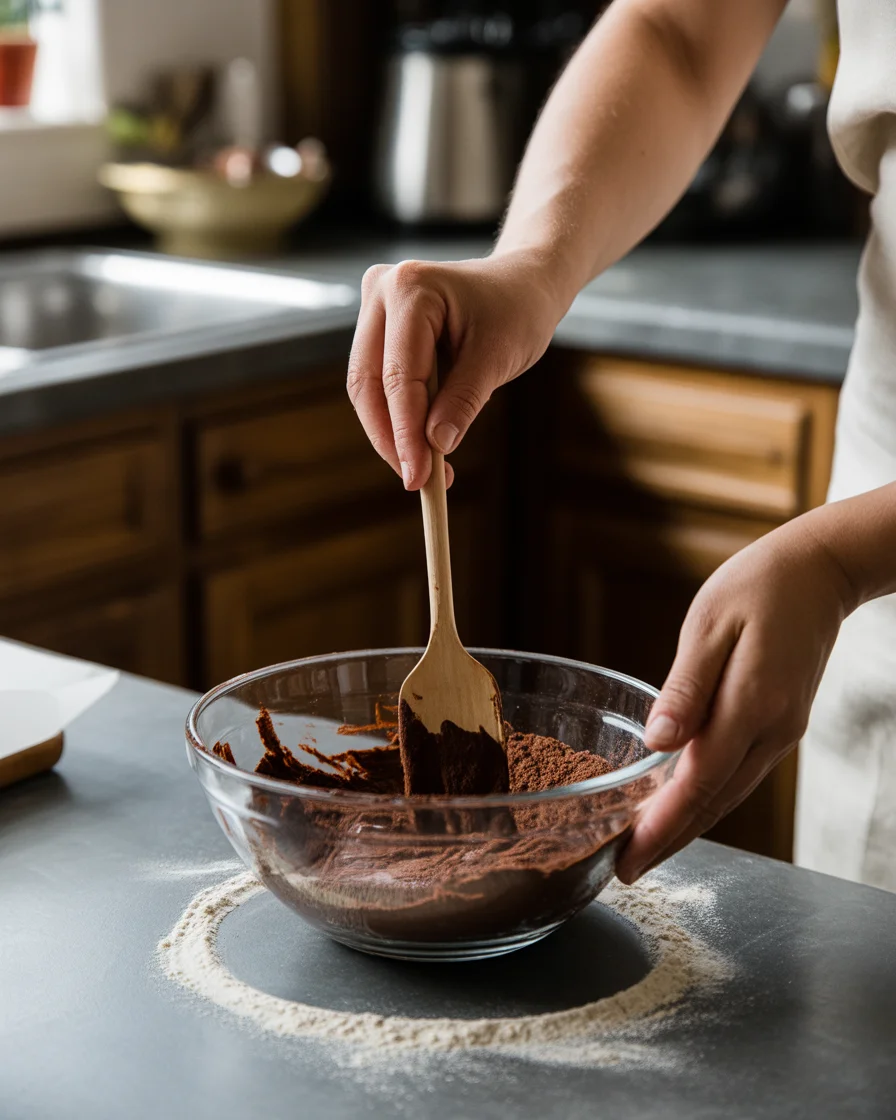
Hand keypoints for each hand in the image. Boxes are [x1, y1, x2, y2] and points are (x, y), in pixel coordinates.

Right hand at [346, 252, 563, 489]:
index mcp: (410, 287)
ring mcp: (374, 307)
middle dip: (390, 437)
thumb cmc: (517, 311)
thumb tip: (435, 446)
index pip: (399, 375)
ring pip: (367, 387)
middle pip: (368, 382)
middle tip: (416, 480)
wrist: (522, 284)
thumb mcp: (499, 357)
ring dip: (390, 432)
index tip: (419, 477)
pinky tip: (420, 446)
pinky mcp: (379, 328)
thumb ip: (464, 400)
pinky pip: (378, 381)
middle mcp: (381, 290)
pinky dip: (397, 417)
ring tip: (424, 470)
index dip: (406, 432)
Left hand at [615, 513, 855, 883]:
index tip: (627, 858)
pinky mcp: (779, 725)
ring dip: (687, 825)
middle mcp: (771, 730)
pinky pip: (738, 774)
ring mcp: (780, 732)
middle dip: (668, 840)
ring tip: (643, 847)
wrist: (818, 572)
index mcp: (751, 705)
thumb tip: (658, 742)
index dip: (661, 827)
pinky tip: (680, 804)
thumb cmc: (757, 587)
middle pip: (714, 802)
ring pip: (728, 794)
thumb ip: (686, 686)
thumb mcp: (710, 624)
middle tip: (623, 869)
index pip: (698, 783)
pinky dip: (706, 798)